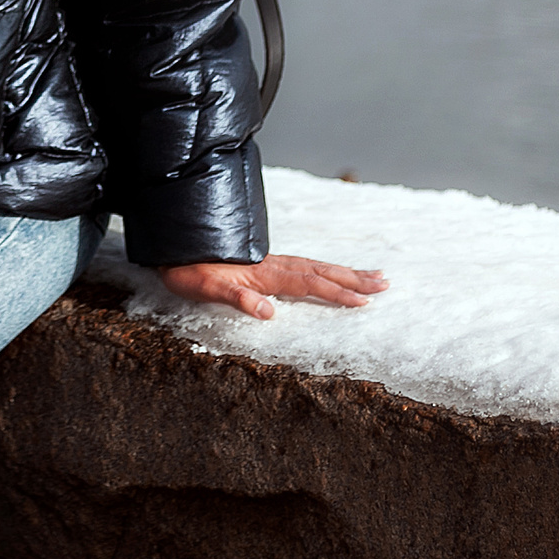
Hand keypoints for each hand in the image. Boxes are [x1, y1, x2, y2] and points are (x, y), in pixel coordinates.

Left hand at [158, 254, 386, 320]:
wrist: (171, 245)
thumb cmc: (185, 270)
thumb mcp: (204, 288)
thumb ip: (236, 298)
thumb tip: (268, 312)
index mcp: (263, 273)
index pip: (308, 284)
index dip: (336, 293)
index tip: (364, 301)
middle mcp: (271, 265)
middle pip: (320, 271)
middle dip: (353, 278)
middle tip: (386, 284)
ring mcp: (269, 262)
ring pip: (316, 266)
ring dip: (345, 272)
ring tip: (374, 275)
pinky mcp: (264, 263)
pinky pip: (304, 265)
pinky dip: (325, 269)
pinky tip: (332, 273)